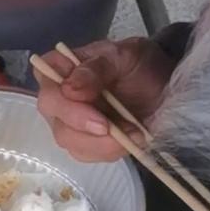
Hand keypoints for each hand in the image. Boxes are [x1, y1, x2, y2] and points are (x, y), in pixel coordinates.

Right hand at [35, 37, 174, 162]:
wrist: (161, 85)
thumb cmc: (138, 64)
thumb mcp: (123, 55)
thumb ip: (96, 68)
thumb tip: (69, 89)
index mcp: (60, 70)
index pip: (48, 90)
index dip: (65, 105)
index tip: (90, 104)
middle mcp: (59, 99)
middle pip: (58, 123)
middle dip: (86, 129)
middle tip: (116, 127)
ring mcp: (71, 124)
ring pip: (72, 144)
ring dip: (103, 144)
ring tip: (133, 132)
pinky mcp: (87, 142)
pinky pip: (89, 155)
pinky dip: (111, 150)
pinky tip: (131, 139)